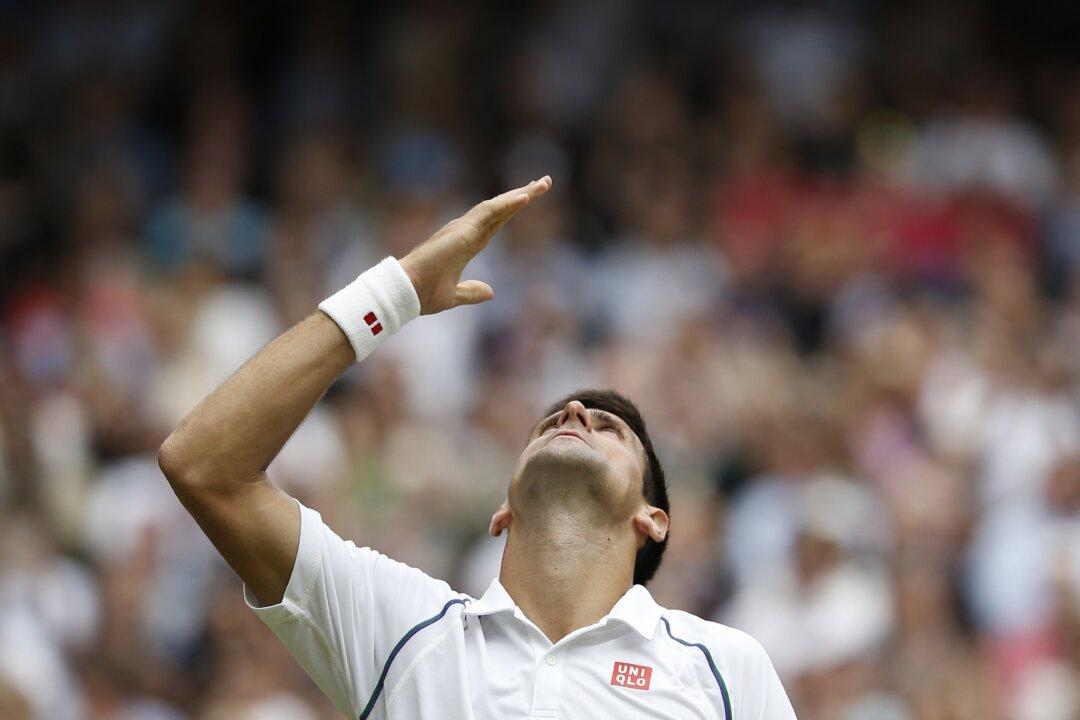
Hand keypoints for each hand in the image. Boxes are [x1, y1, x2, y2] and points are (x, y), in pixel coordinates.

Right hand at [399, 176, 551, 314]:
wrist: (406, 294)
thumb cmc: (423, 294)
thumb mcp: (454, 296)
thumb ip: (471, 292)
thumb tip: (490, 292)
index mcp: (466, 244)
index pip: (496, 223)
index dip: (512, 211)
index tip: (529, 198)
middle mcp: (465, 232)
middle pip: (500, 210)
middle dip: (523, 195)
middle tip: (545, 182)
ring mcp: (463, 229)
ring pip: (497, 206)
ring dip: (521, 194)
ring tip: (542, 184)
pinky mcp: (461, 232)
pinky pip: (488, 213)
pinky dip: (507, 204)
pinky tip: (525, 197)